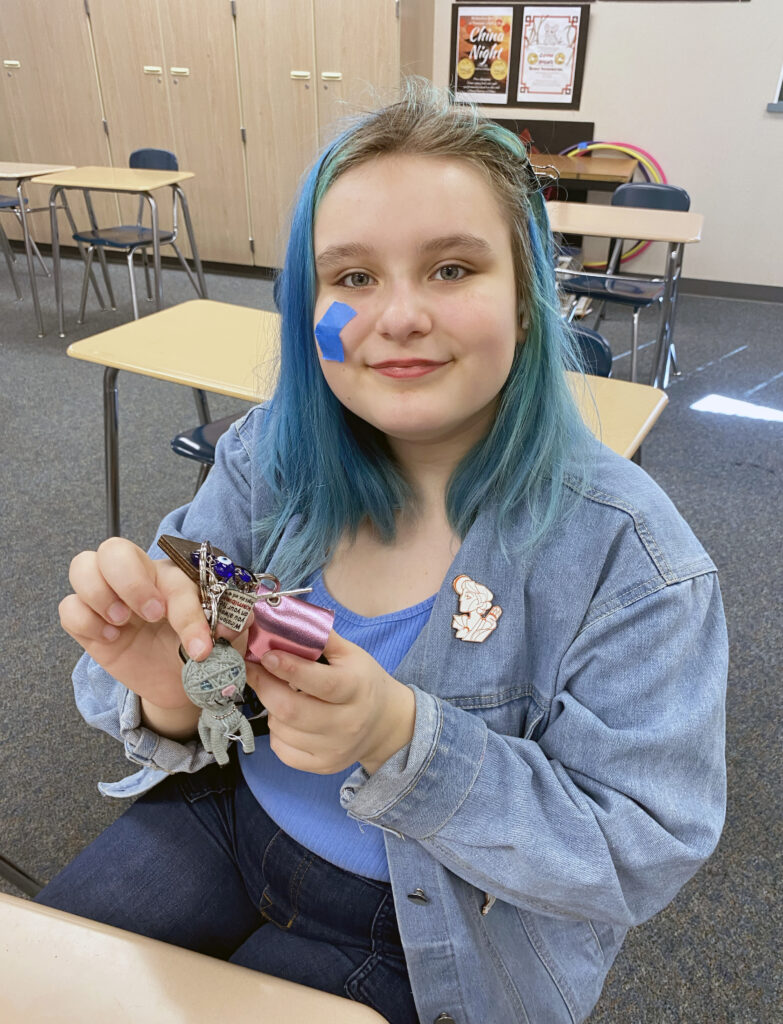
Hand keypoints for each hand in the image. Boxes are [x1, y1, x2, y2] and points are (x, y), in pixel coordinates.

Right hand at [59, 538, 242, 710]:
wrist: (179, 683)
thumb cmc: (199, 648)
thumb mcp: (226, 637)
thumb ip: (234, 621)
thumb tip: (230, 621)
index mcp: (171, 574)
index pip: (173, 577)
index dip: (188, 612)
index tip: (201, 648)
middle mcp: (136, 578)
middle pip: (114, 548)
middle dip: (131, 582)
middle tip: (151, 615)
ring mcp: (107, 597)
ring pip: (82, 565)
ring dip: (101, 595)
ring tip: (122, 623)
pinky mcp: (87, 622)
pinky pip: (68, 607)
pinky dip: (85, 620)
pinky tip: (110, 638)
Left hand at [246, 630, 415, 774]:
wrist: (385, 723)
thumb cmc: (363, 681)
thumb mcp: (351, 654)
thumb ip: (320, 637)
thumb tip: (286, 618)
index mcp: (356, 689)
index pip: (320, 682)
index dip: (289, 668)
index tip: (266, 655)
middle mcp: (347, 723)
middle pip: (291, 710)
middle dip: (265, 687)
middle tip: (254, 670)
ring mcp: (334, 749)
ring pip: (281, 730)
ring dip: (271, 708)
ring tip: (279, 694)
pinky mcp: (322, 765)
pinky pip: (282, 750)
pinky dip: (276, 731)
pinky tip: (286, 719)